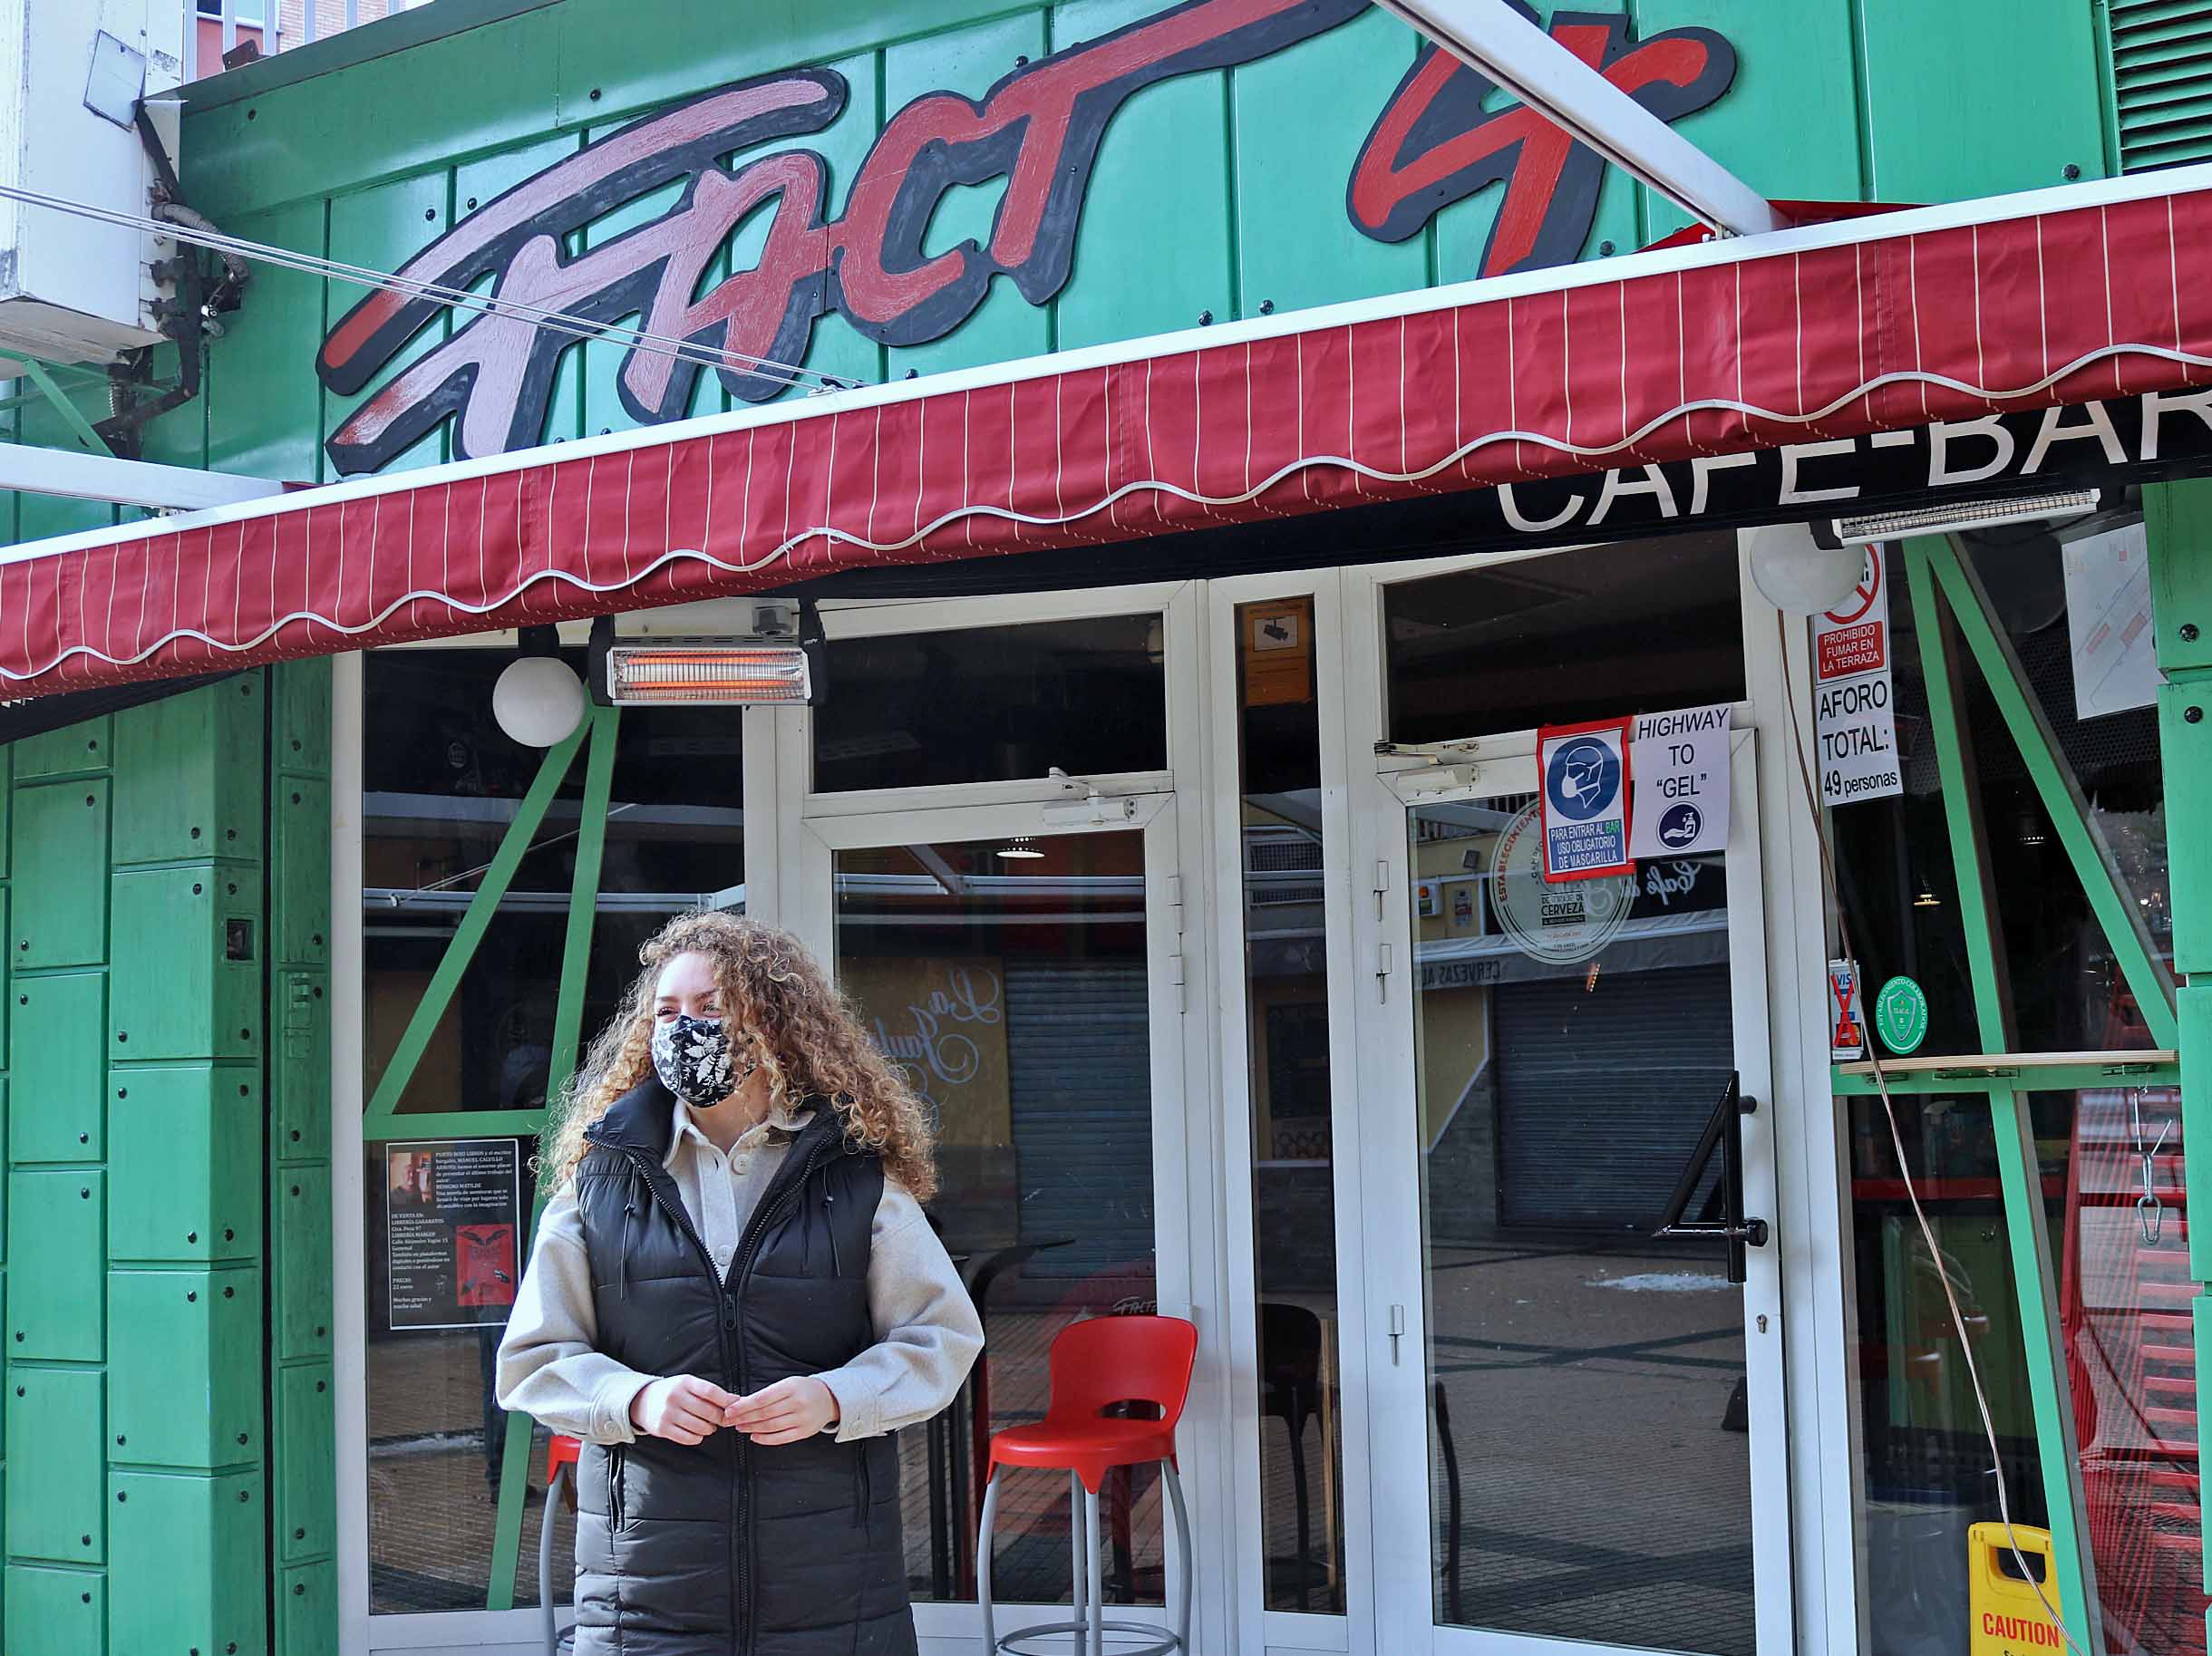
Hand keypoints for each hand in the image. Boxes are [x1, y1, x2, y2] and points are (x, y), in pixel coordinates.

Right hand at [630, 1375, 737, 1444]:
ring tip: (709, 1426)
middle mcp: (675, 1397)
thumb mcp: (687, 1384)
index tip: (735, 1405)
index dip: (726, 1400)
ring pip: (700, 1427)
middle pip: (708, 1411)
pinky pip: (688, 1438)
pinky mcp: (662, 1429)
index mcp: (684, 1382)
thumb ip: (708, 1391)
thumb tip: (734, 1400)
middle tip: (723, 1419)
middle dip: (721, 1418)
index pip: (710, 1391)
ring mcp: (667, 1414)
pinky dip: (698, 1437)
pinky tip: (697, 1433)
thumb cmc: (672, 1391)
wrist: (642, 1401)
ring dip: (710, 1429)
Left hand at [722, 1377, 839, 1445]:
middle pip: (765, 1413)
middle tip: (729, 1420)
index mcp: (791, 1387)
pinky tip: (754, 1436)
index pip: (762, 1398)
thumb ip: (767, 1394)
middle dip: (744, 1418)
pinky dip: (765, 1439)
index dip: (744, 1406)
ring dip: (752, 1428)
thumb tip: (741, 1404)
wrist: (829, 1398)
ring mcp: (802, 1419)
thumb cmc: (803, 1389)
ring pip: (771, 1426)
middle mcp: (798, 1403)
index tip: (730, 1410)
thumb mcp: (787, 1384)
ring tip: (739, 1427)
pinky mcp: (804, 1432)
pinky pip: (781, 1438)